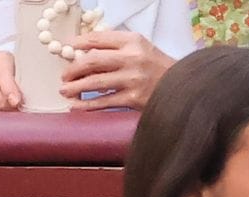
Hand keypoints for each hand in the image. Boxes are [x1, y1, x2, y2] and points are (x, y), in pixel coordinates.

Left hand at [59, 31, 175, 110]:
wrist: (184, 89)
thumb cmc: (160, 69)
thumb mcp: (143, 48)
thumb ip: (118, 46)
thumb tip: (86, 52)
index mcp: (133, 42)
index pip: (98, 39)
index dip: (79, 43)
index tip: (68, 48)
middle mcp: (132, 58)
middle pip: (92, 60)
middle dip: (73, 68)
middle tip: (64, 75)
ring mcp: (132, 80)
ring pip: (95, 82)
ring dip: (75, 87)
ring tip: (64, 90)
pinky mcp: (133, 99)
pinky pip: (104, 102)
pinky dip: (87, 105)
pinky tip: (76, 106)